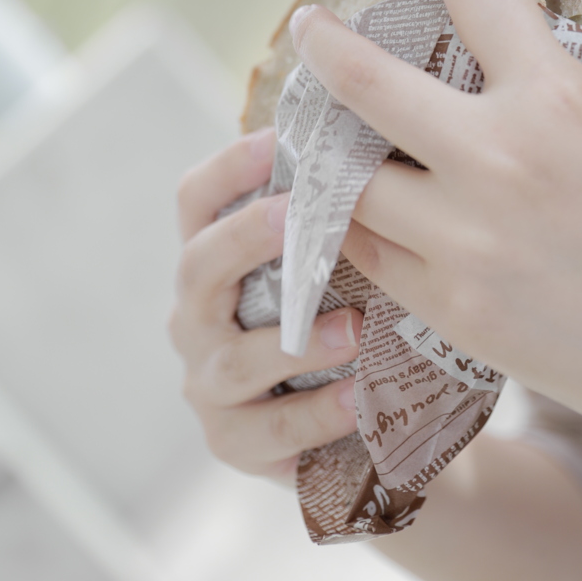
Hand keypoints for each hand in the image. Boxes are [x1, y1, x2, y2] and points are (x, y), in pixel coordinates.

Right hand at [169, 128, 362, 480]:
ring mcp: (209, 382)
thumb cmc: (350, 319)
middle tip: (300, 217)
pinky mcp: (234, 441)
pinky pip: (269, 429)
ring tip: (354, 331)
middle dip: (247, 237)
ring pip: (232, 359)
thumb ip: (340, 220)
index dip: (227, 166)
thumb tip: (386, 145)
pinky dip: (316, 414)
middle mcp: (198, 316)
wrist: (369, 423)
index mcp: (216, 260)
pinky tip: (356, 399)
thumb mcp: (341, 265)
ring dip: (295, 341)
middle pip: (198, 266)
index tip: (277, 139)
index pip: (196, 200)